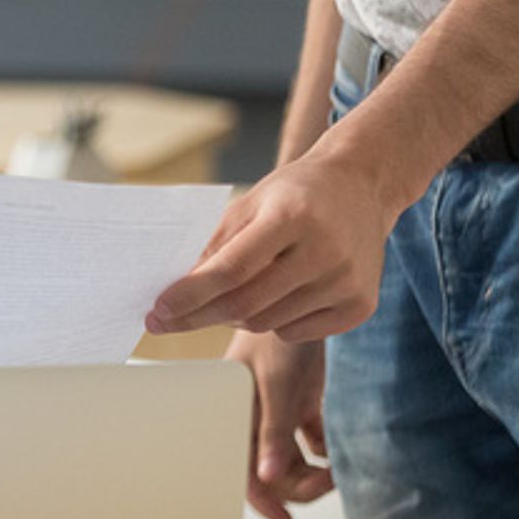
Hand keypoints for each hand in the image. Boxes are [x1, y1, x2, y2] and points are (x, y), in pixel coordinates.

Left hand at [146, 142, 398, 341]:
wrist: (361, 186)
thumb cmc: (296, 194)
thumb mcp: (250, 203)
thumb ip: (215, 245)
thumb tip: (175, 292)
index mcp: (292, 216)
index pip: (231, 270)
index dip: (190, 295)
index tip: (157, 311)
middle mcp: (325, 250)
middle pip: (246, 304)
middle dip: (200, 315)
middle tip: (170, 318)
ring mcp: (347, 281)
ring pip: (267, 323)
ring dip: (237, 315)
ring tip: (236, 291)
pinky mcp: (361, 306)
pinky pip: (295, 332)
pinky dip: (274, 321)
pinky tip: (279, 294)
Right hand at [230, 329, 333, 518]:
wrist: (300, 296)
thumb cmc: (277, 338)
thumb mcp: (277, 387)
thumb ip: (274, 433)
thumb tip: (269, 479)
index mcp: (235, 417)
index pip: (242, 469)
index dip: (261, 500)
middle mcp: (253, 418)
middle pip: (272, 471)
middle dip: (299, 484)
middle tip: (329, 481)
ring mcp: (276, 411)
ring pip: (292, 460)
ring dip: (314, 471)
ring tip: (336, 470)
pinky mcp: (298, 401)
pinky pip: (309, 439)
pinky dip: (323, 450)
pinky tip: (334, 452)